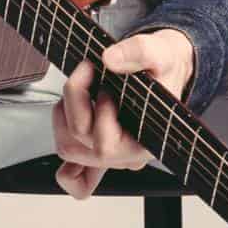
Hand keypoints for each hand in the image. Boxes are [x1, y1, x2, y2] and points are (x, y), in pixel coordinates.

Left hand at [53, 28, 195, 200]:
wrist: (165, 70)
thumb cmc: (165, 69)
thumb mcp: (161, 52)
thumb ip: (140, 52)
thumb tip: (109, 60)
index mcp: (146, 142)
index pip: (106, 145)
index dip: (100, 112)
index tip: (107, 84)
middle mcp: (126, 156)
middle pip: (80, 143)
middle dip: (76, 100)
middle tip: (87, 70)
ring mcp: (109, 157)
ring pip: (67, 149)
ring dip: (63, 114)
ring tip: (80, 88)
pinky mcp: (95, 151)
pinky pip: (72, 176)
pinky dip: (64, 154)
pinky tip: (68, 122)